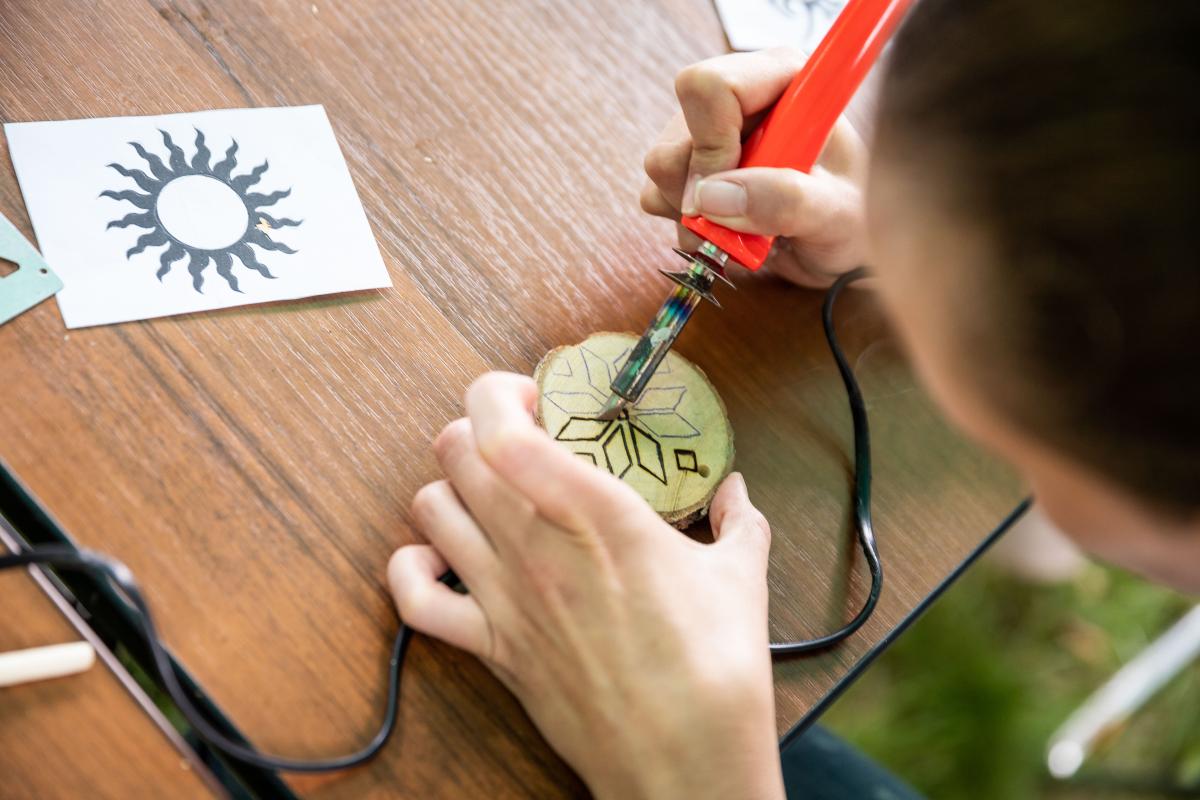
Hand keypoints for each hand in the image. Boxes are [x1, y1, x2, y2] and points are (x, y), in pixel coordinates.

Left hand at [388, 373, 783, 799]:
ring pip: (429, 508)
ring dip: (450, 487)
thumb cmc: (714, 665)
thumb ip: (737, 519)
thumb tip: (734, 491)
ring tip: (486, 493)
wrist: (684, 757)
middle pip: (454, 450)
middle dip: (476, 428)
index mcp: (595, 512)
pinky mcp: (491, 648)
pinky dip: (414, 568)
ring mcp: (503, 597)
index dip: (496, 393)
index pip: (500, 427)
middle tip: (514, 439)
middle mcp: (534, 546)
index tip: (528, 395)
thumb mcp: (741, 573)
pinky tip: (443, 559)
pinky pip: (414, 599)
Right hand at [641, 48, 868, 287]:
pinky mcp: (689, 168)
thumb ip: (786, 200)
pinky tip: (730, 231)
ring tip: (746, 231)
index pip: (710, 87)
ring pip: (660, 173)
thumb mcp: (836, 214)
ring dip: (697, 219)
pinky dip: (688, 229)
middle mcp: (737, 100)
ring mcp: (706, 133)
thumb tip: (710, 198)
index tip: (728, 195)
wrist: (841, 248)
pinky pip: (654, 197)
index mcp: (781, 80)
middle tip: (745, 224)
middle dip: (702, 196)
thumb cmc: (853, 220)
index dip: (710, 146)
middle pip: (673, 140)